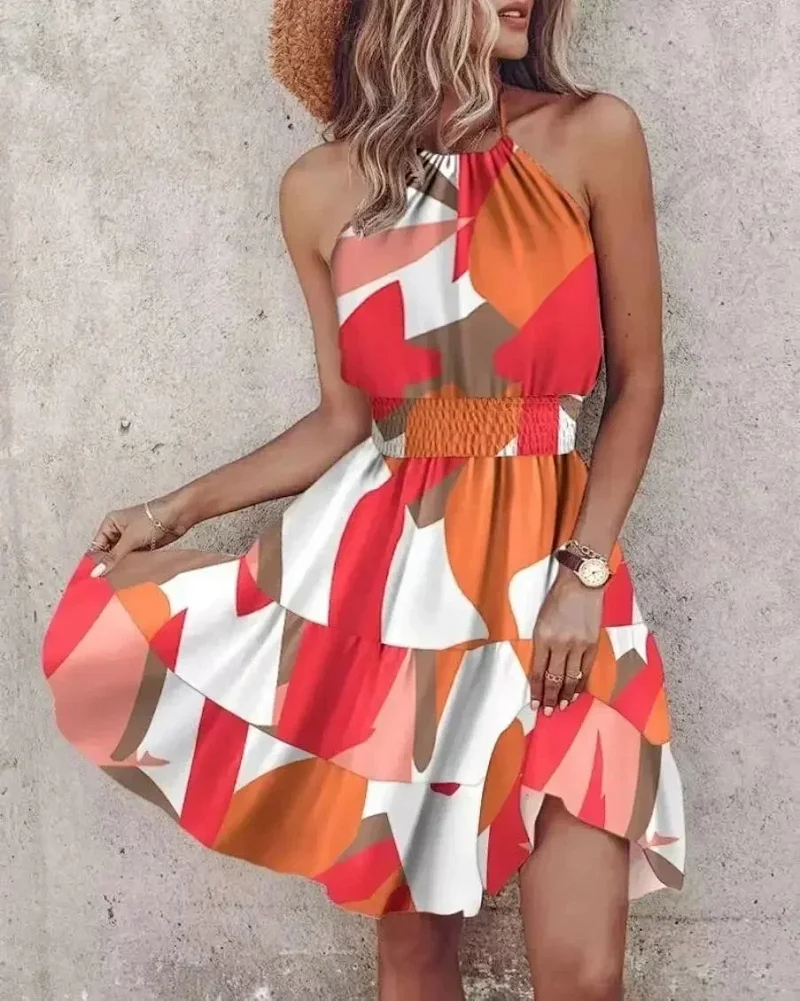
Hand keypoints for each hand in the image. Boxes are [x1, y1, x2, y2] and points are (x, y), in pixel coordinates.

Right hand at [88, 496, 186, 576]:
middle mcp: (118, 531)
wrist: (178, 515)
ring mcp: (131, 539)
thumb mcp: (130, 539)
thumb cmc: (153, 518)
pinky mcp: (142, 547)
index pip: (96, 547)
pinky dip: (131, 568)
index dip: (94, 562)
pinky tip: (128, 579)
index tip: (92, 579)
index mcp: (110, 524)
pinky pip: (132, 560)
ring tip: (114, 584)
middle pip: (107, 554)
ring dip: (120, 568)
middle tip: (103, 585)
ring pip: (120, 558)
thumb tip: (96, 571)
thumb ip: (113, 557)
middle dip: (107, 567)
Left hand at [530, 567, 603, 714]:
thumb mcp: (540, 620)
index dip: (536, 691)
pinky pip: (586, 670)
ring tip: (562, 708)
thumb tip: (541, 668)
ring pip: (571, 678)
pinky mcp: (592, 643)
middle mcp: (560, 644)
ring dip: (566, 696)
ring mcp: (578, 645)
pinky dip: (581, 684)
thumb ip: (541, 644)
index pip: (538, 671)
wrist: (581, 583)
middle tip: (548, 712)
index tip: (534, 704)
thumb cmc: (556, 599)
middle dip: (550, 698)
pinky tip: (577, 693)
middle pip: (554, 679)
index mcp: (543, 637)